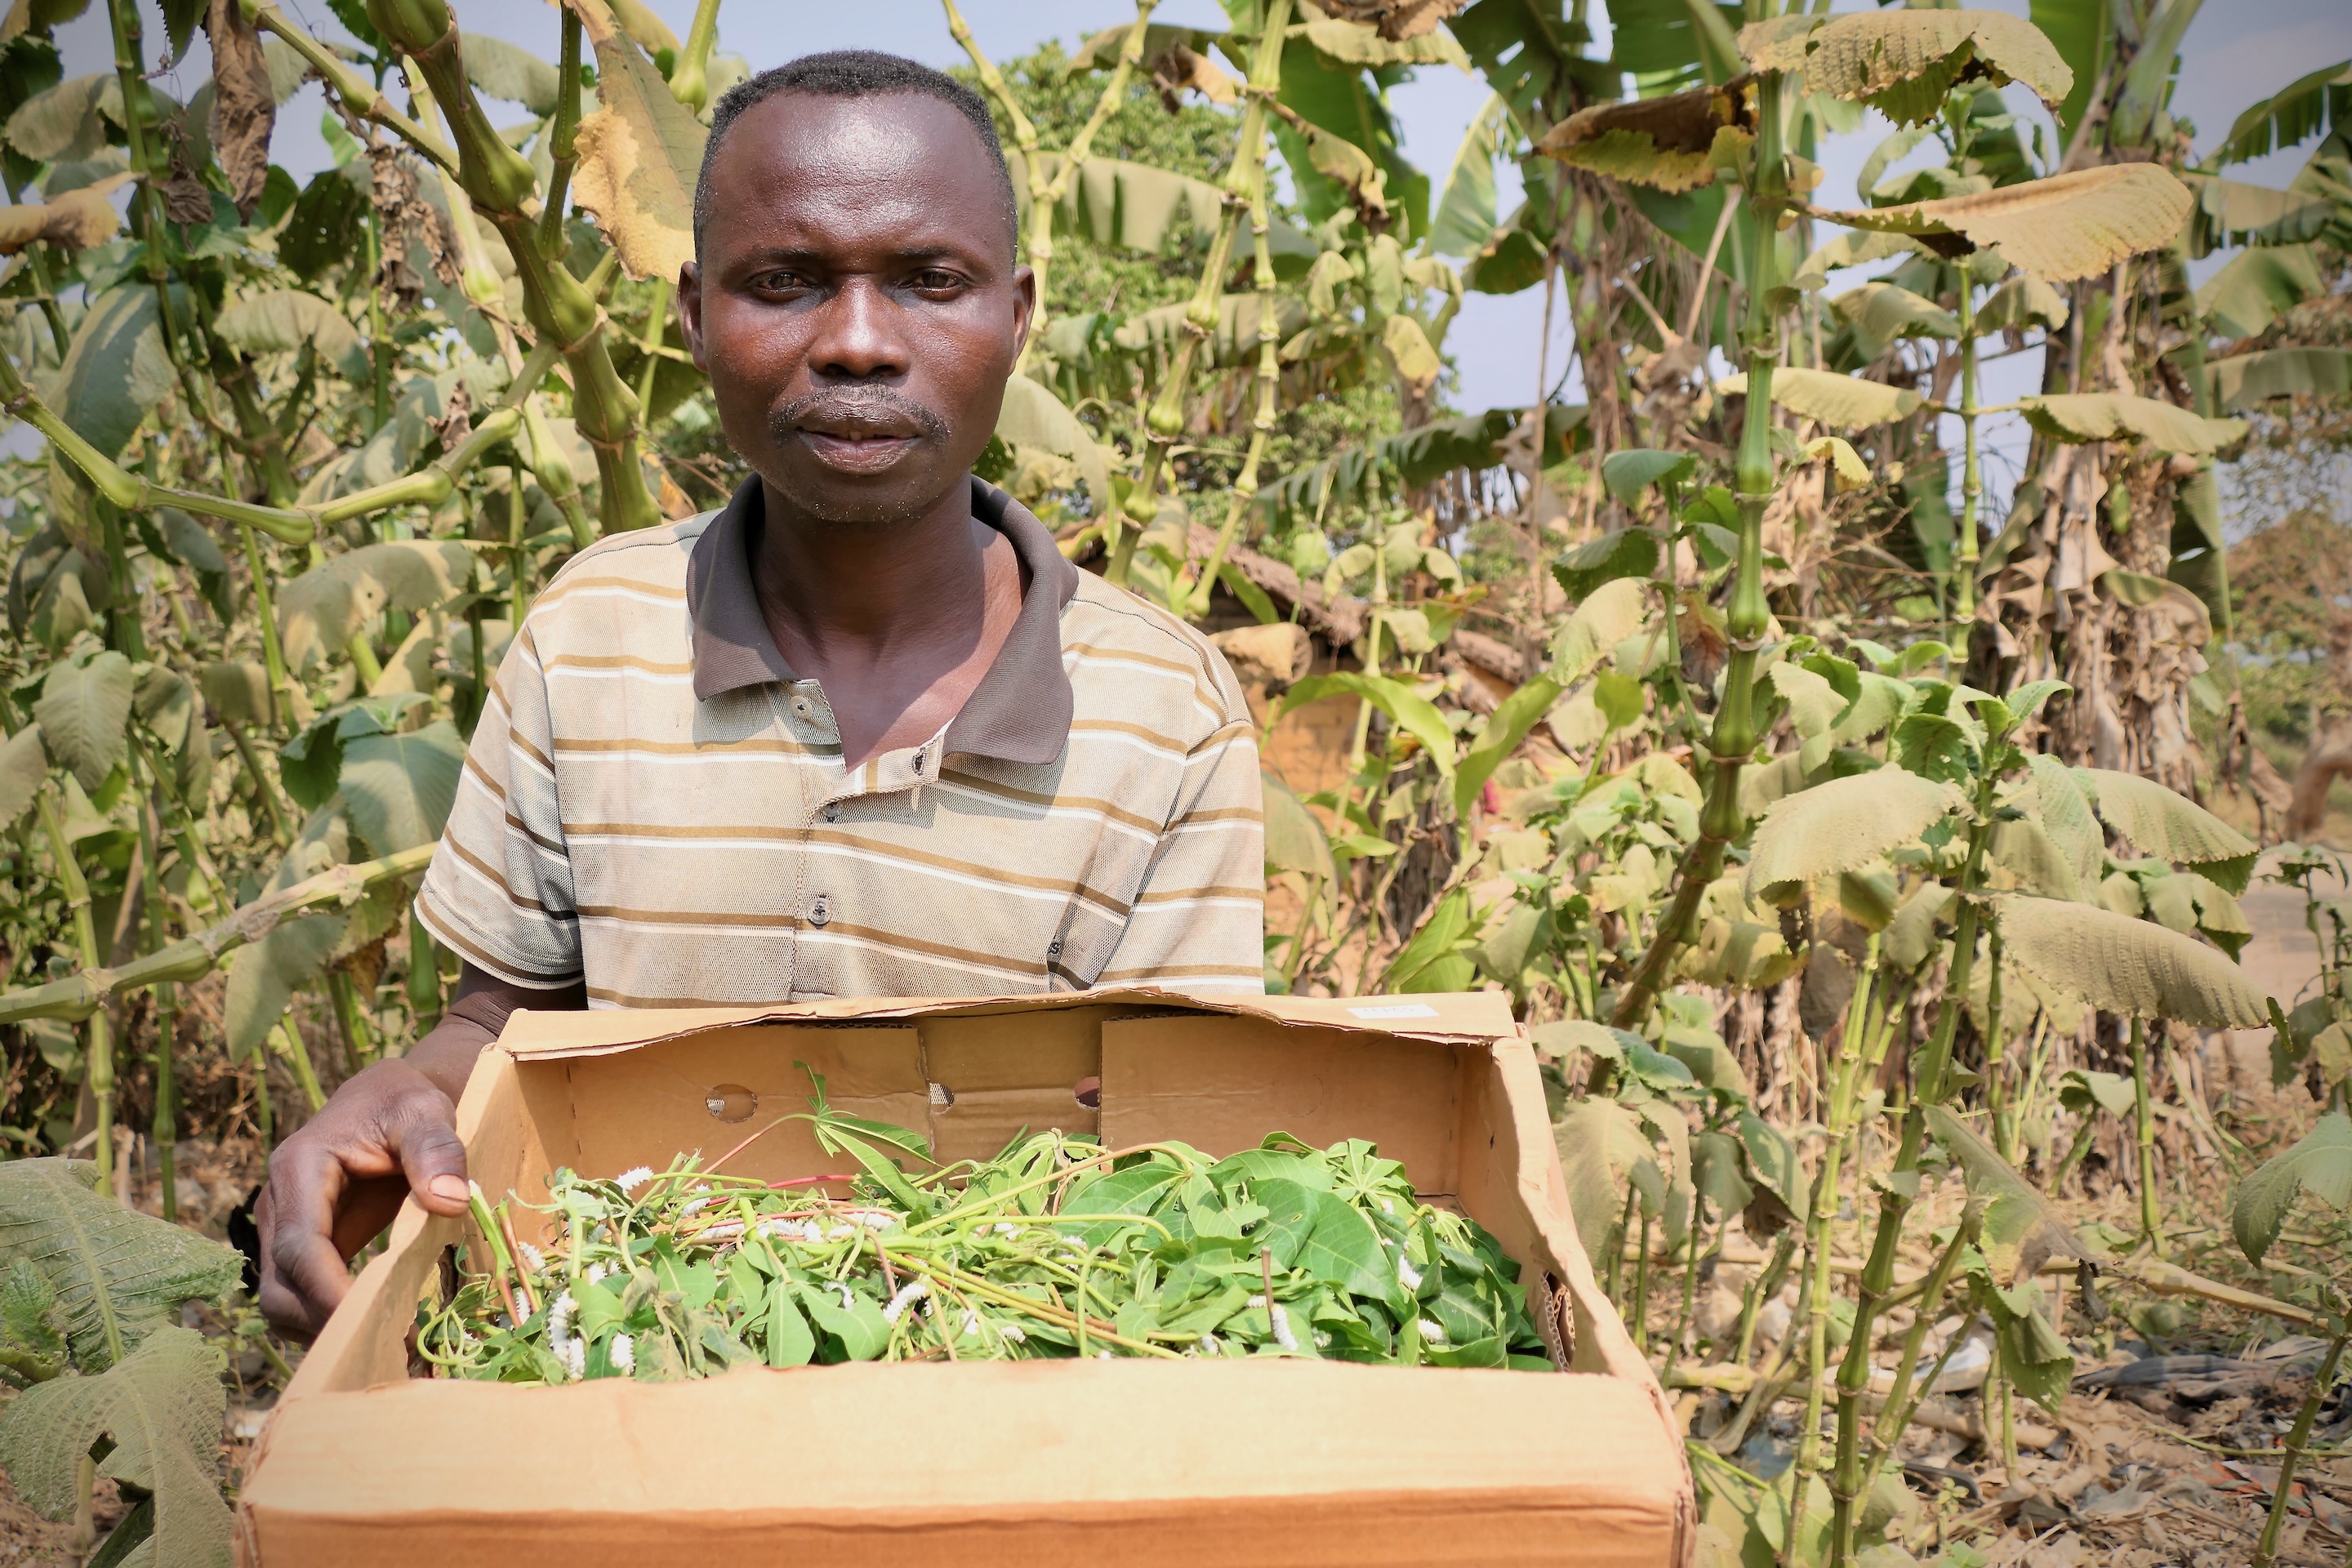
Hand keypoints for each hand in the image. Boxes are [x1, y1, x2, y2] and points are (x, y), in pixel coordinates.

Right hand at [253, 961, 585, 1338]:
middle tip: (382, 1350)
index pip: (300, 1247)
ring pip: (283, 1300)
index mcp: (298, 1168)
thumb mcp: (426, 1111)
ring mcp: (288, 1229)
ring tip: (383, 1349)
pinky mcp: (306, 1248)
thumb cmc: (407, 1100)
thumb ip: (436, 1149)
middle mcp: (280, 1204)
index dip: (327, 1291)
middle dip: (320, 1322)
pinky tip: (378, 1332)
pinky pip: (305, 1295)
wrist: (390, 1097)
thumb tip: (450, 1201)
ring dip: (323, 1329)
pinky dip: (332, 1319)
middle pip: (279, 1286)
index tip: (368, 1323)